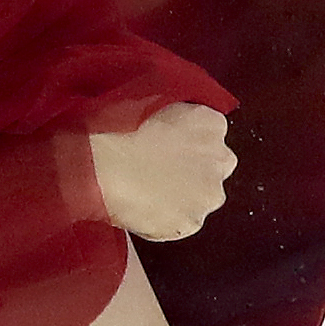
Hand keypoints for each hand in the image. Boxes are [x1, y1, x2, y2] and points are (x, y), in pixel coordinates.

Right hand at [89, 106, 234, 241]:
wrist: (104, 164)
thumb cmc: (117, 130)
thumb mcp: (154, 103)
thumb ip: (175, 117)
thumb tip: (168, 129)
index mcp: (211, 124)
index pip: (210, 135)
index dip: (186, 142)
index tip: (167, 146)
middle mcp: (220, 158)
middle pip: (212, 168)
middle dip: (191, 171)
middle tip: (156, 170)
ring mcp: (208, 194)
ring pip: (199, 198)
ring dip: (181, 197)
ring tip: (145, 191)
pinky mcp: (192, 223)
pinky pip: (180, 222)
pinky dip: (165, 219)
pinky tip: (142, 206)